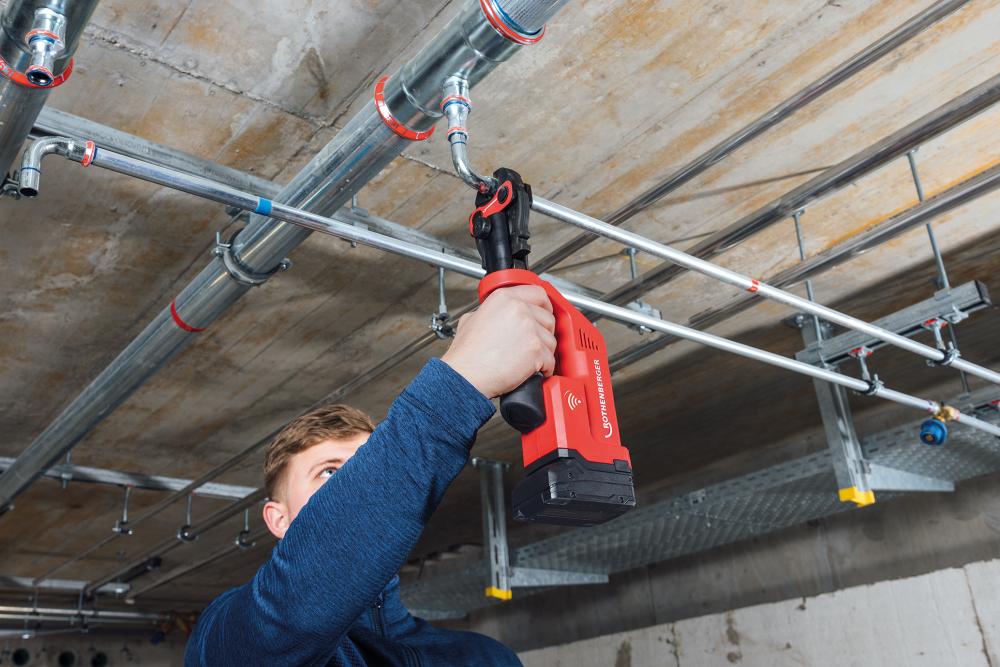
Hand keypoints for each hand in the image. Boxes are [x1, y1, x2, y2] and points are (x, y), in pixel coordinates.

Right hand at [441, 285, 555, 398]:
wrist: (466, 375)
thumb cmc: (467, 354)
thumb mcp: (471, 319)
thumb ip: (491, 311)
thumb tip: (499, 315)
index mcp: (504, 298)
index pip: (537, 293)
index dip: (544, 306)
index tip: (544, 313)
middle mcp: (519, 309)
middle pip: (548, 318)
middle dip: (545, 332)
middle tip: (536, 342)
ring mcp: (529, 329)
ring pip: (551, 340)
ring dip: (544, 351)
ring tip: (530, 360)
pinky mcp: (536, 349)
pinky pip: (551, 359)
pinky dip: (545, 367)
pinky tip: (534, 370)